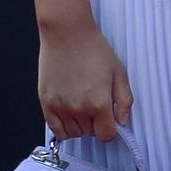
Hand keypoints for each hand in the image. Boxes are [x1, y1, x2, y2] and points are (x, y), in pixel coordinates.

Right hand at [38, 19, 133, 141]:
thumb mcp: (119, 73)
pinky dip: (64, 127)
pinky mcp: (46, 103)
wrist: (67, 34)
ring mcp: (60, 107)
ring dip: (80, 125)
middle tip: (96, 105)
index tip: (110, 120)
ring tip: (82, 105)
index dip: (110, 129)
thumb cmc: (93, 49)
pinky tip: (69, 115)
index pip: (106, 135)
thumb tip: (122, 121)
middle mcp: (78, 109)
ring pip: (73, 133)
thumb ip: (124, 100)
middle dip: (96, 123)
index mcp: (99, 103)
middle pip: (90, 134)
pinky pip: (55, 129)